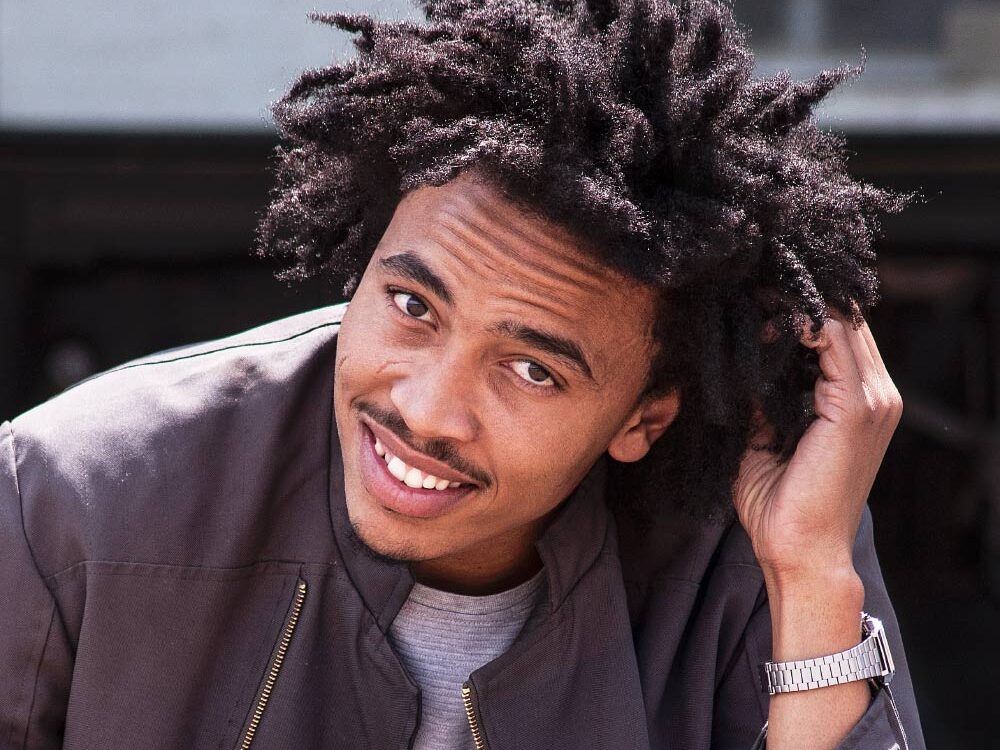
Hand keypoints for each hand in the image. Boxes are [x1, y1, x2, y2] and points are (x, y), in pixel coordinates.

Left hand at [733, 310, 902, 584]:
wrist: (797, 552)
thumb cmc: (780, 506)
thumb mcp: (763, 440)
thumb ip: (762, 400)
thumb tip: (743, 364)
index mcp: (860, 404)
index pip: (840, 336)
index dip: (800, 311)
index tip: (756, 299)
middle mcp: (877, 397)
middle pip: (845, 322)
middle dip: (798, 301)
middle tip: (752, 288)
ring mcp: (874, 401)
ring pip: (842, 323)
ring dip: (797, 306)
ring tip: (755, 299)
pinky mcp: (855, 409)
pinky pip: (833, 342)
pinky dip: (802, 324)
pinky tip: (769, 323)